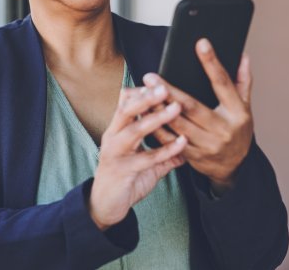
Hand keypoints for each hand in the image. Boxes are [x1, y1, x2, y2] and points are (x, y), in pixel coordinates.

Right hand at [89, 85, 187, 229]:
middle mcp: (113, 137)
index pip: (124, 103)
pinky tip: (182, 143)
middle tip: (164, 87)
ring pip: (134, 130)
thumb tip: (184, 142)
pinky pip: (146, 158)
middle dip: (145, 97)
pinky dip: (166, 149)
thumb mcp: (144, 162)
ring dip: (156, 118)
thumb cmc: (124, 179)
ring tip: (175, 108)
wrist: (104, 206)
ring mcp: (116, 153)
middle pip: (126, 110)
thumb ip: (163, 152)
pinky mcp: (123, 170)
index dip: (140, 92)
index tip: (158, 82)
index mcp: (117, 131)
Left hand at [145, 38, 253, 193]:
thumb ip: (242, 81)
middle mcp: (222, 129)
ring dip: (158, 110)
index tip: (201, 43)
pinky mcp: (193, 156)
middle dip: (169, 91)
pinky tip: (144, 115)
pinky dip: (156, 128)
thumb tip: (242, 56)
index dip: (212, 63)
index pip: (223, 83)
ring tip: (143, 94)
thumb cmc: (237, 130)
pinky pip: (170, 141)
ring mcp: (207, 145)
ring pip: (177, 125)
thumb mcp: (245, 107)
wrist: (234, 167)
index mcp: (237, 113)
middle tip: (151, 77)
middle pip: (192, 106)